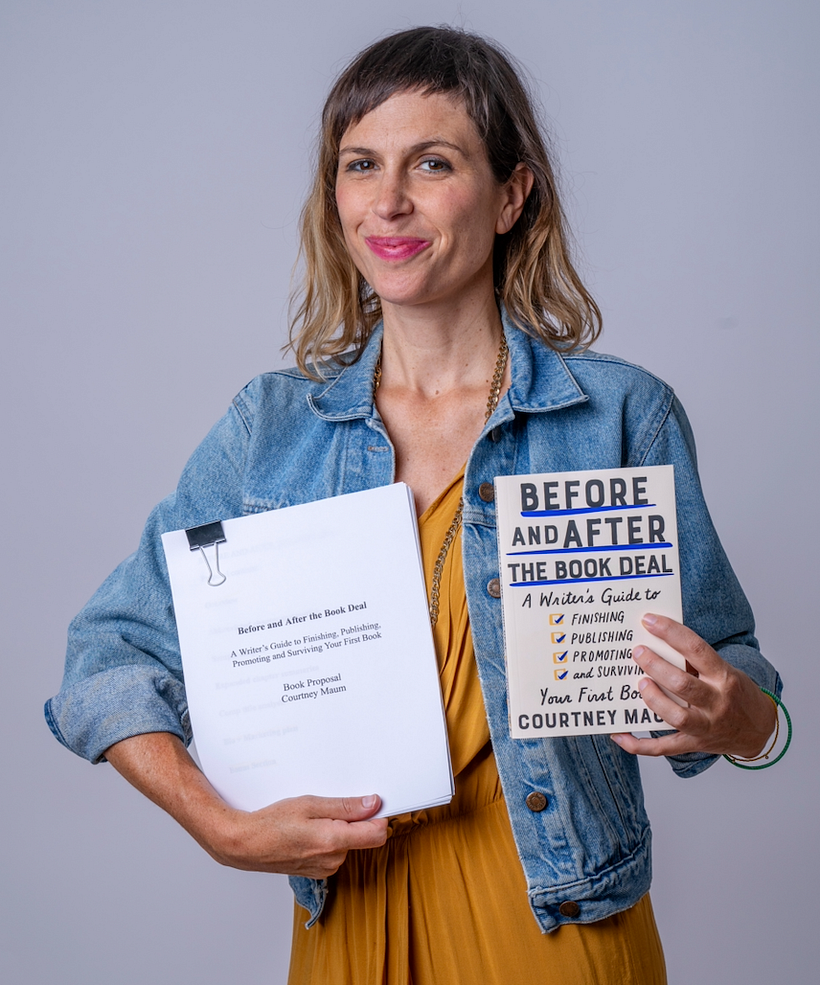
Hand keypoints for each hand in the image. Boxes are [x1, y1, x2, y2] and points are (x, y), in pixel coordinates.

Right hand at [205, 793, 388, 877]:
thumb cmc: (272, 823)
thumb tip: (373, 804)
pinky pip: (334, 851)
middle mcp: (333, 859)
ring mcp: (325, 868)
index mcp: (334, 841)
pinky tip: (307, 831)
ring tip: (312, 819)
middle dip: (352, 819)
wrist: (245, 845)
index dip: (378, 816)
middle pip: (362, 836)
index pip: (377, 833)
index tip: (373, 803)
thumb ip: (345, 807)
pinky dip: (327, 839)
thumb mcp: (309, 804)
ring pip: (347, 842)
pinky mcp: (318, 871)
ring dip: (337, 828)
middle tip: (327, 806)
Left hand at [610, 614, 775, 758]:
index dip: (671, 632)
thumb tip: (658, 641)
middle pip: (682, 684)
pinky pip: (663, 748)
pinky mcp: (694, 744)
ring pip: (676, 716)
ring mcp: (705, 727)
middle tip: (638, 652)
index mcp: (724, 677)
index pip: (696, 649)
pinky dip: (639, 744)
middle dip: (656, 666)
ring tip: (640, 683)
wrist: (759, 730)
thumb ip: (697, 661)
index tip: (649, 620)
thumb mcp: (725, 671)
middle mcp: (716, 703)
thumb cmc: (736, 694)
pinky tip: (619, 734)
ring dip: (653, 699)